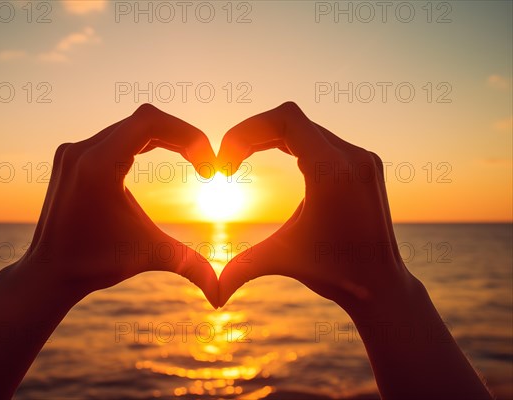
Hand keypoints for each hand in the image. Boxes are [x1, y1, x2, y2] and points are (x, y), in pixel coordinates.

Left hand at [17, 104, 218, 306]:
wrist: (48, 272)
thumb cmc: (95, 264)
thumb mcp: (149, 256)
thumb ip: (190, 266)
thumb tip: (221, 295)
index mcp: (98, 165)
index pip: (150, 122)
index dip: (188, 135)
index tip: (207, 165)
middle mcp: (82, 150)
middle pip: (144, 120)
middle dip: (182, 138)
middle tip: (206, 164)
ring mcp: (74, 151)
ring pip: (130, 126)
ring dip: (165, 138)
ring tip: (192, 159)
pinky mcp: (72, 156)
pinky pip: (115, 135)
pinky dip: (143, 142)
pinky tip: (162, 155)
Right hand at [217, 102, 412, 310]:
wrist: (381, 283)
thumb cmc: (335, 272)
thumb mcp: (282, 260)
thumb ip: (243, 269)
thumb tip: (213, 296)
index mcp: (333, 172)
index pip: (284, 120)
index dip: (246, 131)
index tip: (226, 162)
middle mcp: (352, 156)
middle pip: (291, 120)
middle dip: (251, 136)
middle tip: (228, 164)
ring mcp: (362, 158)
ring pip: (306, 127)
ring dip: (271, 138)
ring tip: (244, 160)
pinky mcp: (365, 164)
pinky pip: (322, 139)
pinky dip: (293, 144)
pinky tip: (279, 161)